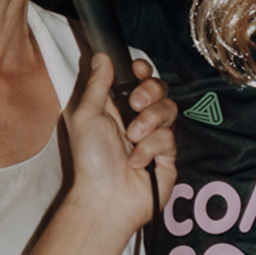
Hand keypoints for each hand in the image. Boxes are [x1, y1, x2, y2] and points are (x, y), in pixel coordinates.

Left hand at [64, 53, 175, 233]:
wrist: (105, 198)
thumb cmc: (91, 161)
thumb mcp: (86, 115)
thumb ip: (97, 84)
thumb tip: (102, 57)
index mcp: (117, 108)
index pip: (139, 79)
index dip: (143, 71)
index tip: (138, 71)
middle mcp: (138, 120)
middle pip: (160, 89)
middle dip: (149, 92)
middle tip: (133, 105)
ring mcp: (154, 138)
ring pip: (169, 110)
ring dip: (148, 122)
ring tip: (132, 139)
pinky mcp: (167, 157)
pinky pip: (169, 139)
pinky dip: (149, 149)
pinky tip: (136, 163)